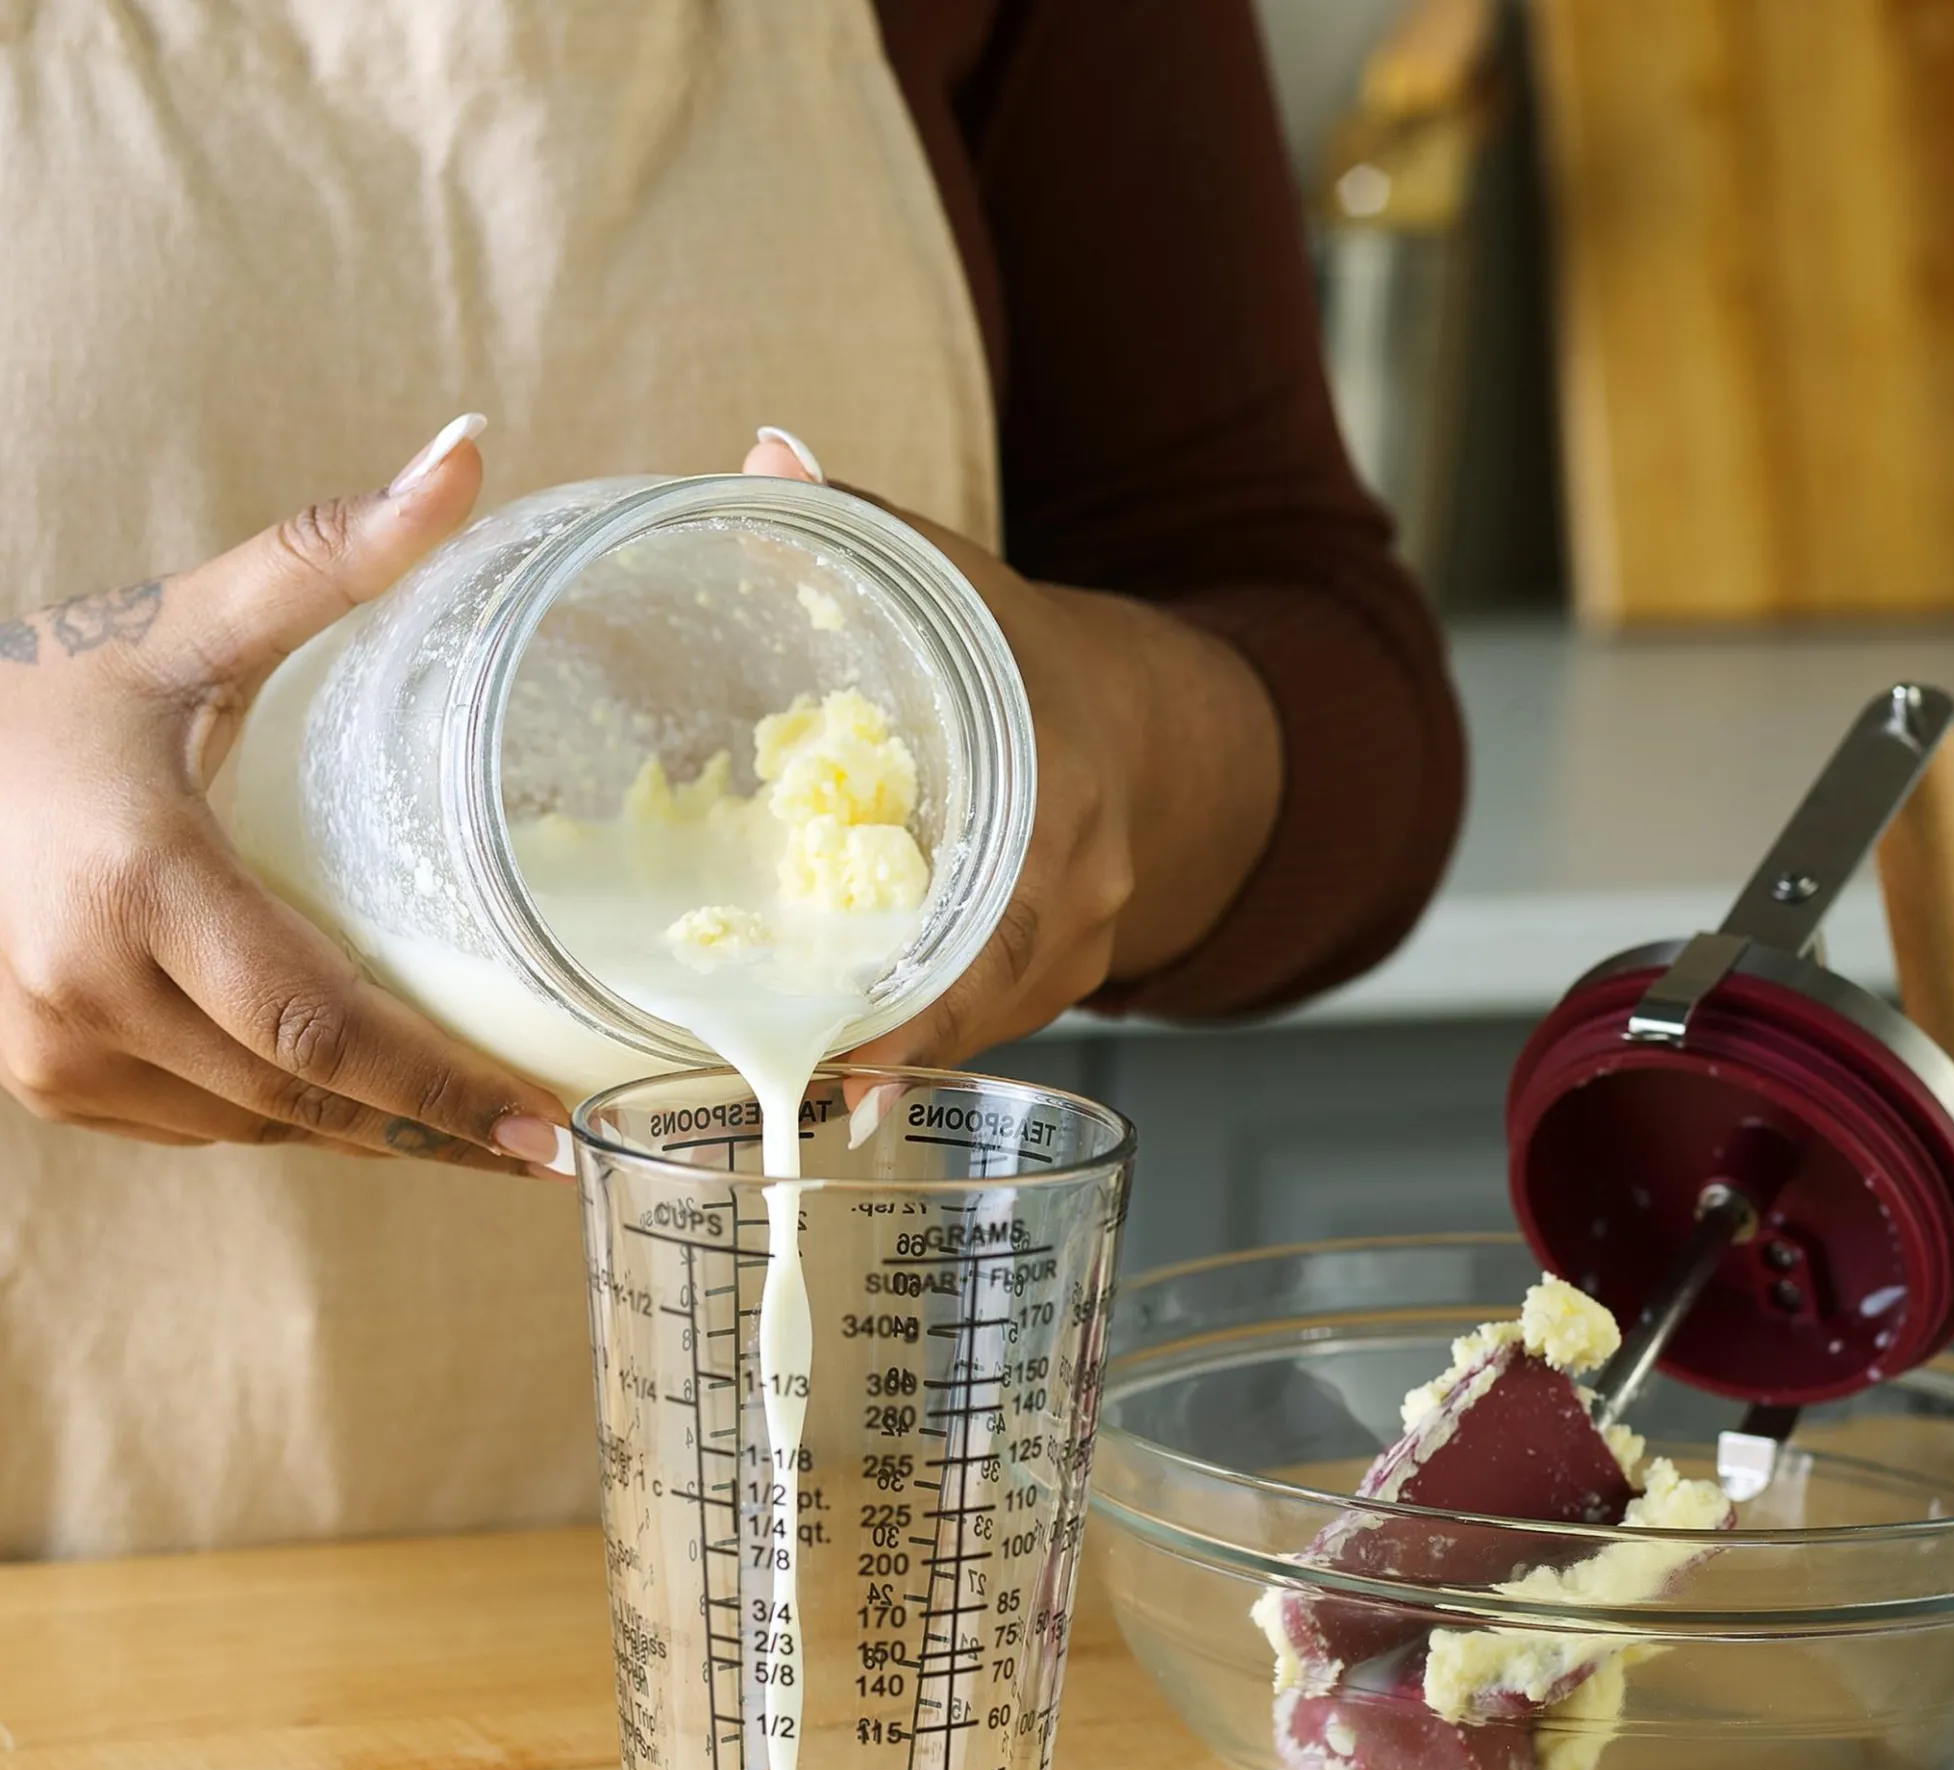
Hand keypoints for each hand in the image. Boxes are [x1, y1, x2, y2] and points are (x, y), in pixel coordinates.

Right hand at [0, 417, 571, 1171]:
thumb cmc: (35, 691)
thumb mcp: (176, 623)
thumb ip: (327, 554)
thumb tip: (468, 454)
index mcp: (138, 887)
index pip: (321, 1031)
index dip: (439, 1091)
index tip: (545, 1133)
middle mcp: (87, 995)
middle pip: (304, 1098)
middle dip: (432, 1130)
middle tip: (544, 1146)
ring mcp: (56, 1056)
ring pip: (258, 1127)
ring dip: (365, 1130)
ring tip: (471, 1123)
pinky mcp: (48, 1085)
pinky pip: (202, 1127)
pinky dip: (284, 1117)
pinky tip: (353, 1100)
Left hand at [743, 430, 1282, 1065]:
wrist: (1153, 719)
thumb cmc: (1037, 650)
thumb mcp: (956, 581)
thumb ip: (856, 525)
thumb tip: (755, 454)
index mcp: (1060, 796)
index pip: (999, 925)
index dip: (926, 1003)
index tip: (852, 1057)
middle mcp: (1084, 890)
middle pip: (982, 1001)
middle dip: (890, 1050)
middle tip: (798, 1087)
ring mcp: (1082, 945)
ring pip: (983, 1023)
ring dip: (898, 1054)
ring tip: (804, 1086)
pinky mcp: (1063, 974)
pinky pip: (989, 1020)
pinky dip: (923, 1040)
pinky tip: (848, 1064)